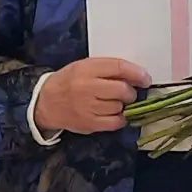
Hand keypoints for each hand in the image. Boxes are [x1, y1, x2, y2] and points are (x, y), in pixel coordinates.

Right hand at [34, 57, 152, 134]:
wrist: (46, 103)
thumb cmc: (69, 81)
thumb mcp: (84, 67)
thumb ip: (107, 69)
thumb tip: (136, 76)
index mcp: (86, 68)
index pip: (118, 67)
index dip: (137, 73)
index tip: (145, 78)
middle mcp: (87, 87)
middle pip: (122, 90)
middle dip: (130, 92)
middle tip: (128, 93)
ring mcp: (88, 107)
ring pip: (120, 107)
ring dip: (123, 105)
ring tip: (115, 103)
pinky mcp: (89, 124)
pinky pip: (115, 122)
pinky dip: (120, 119)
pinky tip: (115, 114)